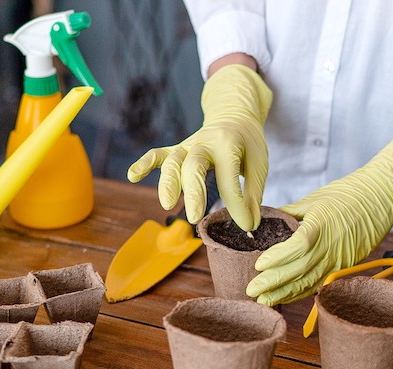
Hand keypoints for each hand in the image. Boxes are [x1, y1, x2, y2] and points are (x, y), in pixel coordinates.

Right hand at [127, 64, 270, 230]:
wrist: (234, 116)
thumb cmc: (247, 144)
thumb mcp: (259, 165)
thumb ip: (253, 195)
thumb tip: (250, 227)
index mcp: (229, 145)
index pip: (230, 179)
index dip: (238, 206)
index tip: (246, 225)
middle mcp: (205, 143)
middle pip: (194, 165)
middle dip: (193, 191)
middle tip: (195, 217)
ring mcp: (187, 146)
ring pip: (172, 161)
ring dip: (167, 182)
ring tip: (167, 205)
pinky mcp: (177, 150)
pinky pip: (158, 154)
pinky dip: (144, 163)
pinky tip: (132, 176)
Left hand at [246, 130, 392, 304]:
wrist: (380, 199)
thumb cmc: (347, 194)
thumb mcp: (314, 198)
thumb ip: (289, 213)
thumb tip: (264, 220)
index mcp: (321, 225)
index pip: (297, 246)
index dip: (278, 258)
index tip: (258, 264)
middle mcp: (330, 246)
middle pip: (300, 270)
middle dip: (274, 283)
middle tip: (251, 291)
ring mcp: (339, 260)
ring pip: (309, 282)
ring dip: (285, 294)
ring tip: (263, 301)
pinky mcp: (344, 267)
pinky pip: (319, 284)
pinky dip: (301, 293)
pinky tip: (285, 298)